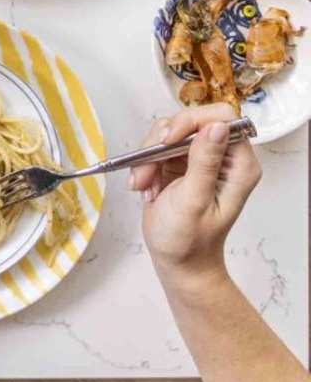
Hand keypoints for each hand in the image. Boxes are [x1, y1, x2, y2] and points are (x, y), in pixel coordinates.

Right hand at [131, 105, 261, 292]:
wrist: (177, 261)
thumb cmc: (189, 240)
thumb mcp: (194, 200)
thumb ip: (205, 162)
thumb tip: (217, 127)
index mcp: (238, 166)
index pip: (223, 120)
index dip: (194, 122)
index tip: (169, 140)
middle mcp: (222, 158)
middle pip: (190, 121)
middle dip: (162, 142)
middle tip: (148, 165)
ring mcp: (198, 159)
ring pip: (168, 132)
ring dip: (148, 155)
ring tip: (143, 183)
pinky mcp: (178, 163)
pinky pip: (155, 147)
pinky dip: (143, 164)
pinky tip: (144, 186)